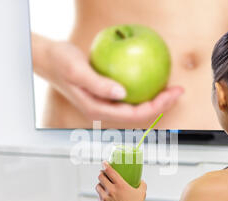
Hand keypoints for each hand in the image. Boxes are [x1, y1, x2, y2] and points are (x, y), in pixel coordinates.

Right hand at [32, 35, 183, 122]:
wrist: (49, 59)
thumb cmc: (60, 62)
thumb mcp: (77, 71)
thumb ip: (98, 84)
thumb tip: (122, 93)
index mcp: (98, 109)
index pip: (133, 115)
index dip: (155, 107)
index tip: (171, 94)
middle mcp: (104, 109)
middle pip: (139, 114)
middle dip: (161, 106)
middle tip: (178, 90)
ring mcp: (106, 103)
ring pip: (136, 106)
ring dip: (155, 99)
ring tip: (171, 87)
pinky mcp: (107, 94)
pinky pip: (131, 95)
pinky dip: (144, 89)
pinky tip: (153, 78)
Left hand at [95, 161, 146, 200]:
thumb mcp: (142, 193)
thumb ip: (142, 184)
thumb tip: (141, 180)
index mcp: (120, 185)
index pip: (109, 171)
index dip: (105, 165)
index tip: (104, 162)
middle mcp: (111, 190)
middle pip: (100, 176)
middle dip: (101, 173)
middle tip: (104, 173)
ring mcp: (105, 198)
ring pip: (98, 186)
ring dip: (100, 183)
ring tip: (103, 184)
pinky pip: (99, 196)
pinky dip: (102, 194)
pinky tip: (105, 194)